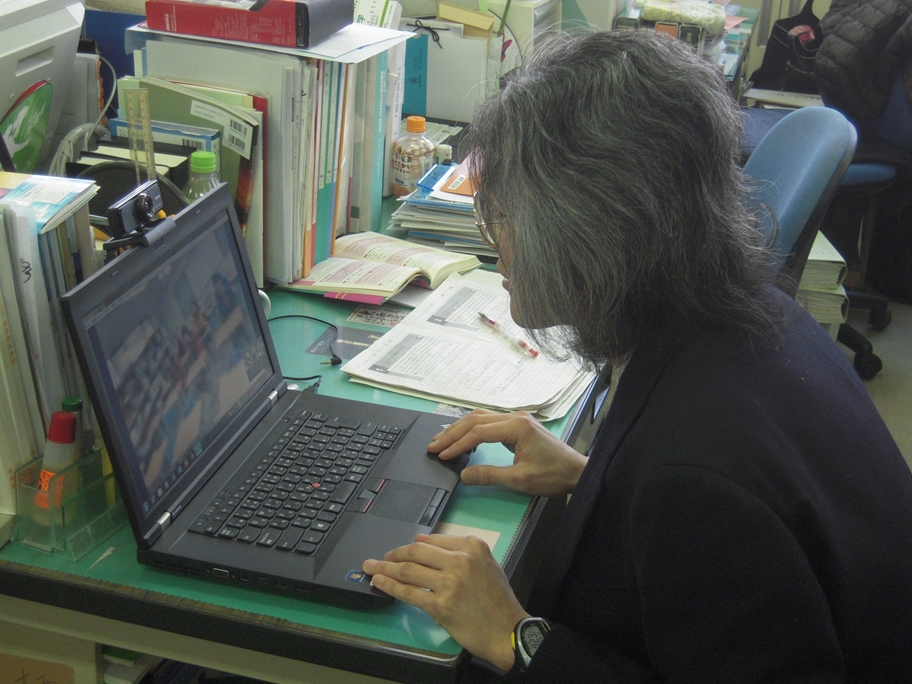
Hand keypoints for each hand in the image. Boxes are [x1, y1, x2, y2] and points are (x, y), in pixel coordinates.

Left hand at [363, 534, 528, 671]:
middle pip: (416, 552)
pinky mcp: (440, 605)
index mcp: (472, 547)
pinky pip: (408, 592)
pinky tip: (379, 582)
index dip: (411, 545)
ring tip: (372, 567)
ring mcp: (449, 583)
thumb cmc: (498, 600)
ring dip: (385, 568)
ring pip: (408, 570)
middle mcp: (460, 561)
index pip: (432, 541)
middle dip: (393, 554)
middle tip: (381, 558)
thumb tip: (422, 540)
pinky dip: (390, 586)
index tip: (399, 550)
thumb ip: (457, 550)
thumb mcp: (485, 565)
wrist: (507, 630)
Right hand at [429, 409, 586, 496]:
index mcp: (517, 427)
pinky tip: (462, 437)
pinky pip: (489, 422)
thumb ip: (489, 475)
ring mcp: (517, 419)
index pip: (478, 432)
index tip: (441, 455)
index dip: (457, 444)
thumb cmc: (553, 476)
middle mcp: (515, 417)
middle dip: (452, 433)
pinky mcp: (518, 425)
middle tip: (433, 446)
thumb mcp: (520, 480)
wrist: (577, 472)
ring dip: (460, 428)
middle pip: (475, 420)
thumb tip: (464, 474)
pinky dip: (472, 429)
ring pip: (481, 418)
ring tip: (442, 440)